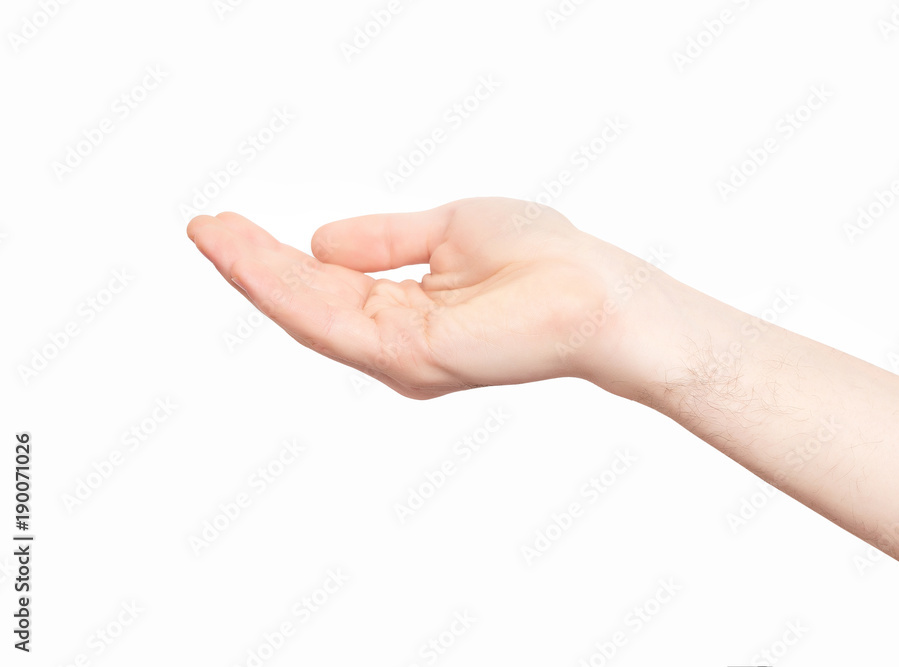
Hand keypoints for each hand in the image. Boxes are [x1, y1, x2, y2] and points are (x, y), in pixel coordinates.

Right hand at [187, 197, 662, 398]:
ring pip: (308, 314)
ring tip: (210, 234)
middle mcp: (394, 343)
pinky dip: (285, 287)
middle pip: (308, 303)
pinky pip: (332, 319)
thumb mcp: (447, 231)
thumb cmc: (541, 260)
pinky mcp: (410, 356)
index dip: (277, 257)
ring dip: (255, 274)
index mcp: (405, 312)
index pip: (327, 285)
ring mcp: (400, 356)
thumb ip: (384, 240)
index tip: (230, 225)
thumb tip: (319, 240)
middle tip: (203, 227)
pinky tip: (250, 255)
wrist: (597, 292)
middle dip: (253, 265)